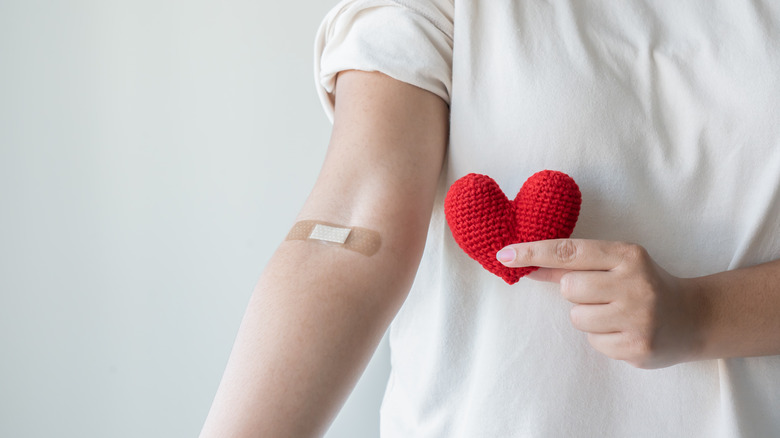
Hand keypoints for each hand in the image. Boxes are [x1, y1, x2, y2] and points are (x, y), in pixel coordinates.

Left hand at [496, 239, 703, 368]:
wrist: (694, 317)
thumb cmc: (644, 284)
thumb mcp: (617, 263)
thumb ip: (575, 263)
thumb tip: (526, 262)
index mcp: (627, 255)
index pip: (568, 251)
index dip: (533, 252)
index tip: (504, 255)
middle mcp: (634, 283)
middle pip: (569, 288)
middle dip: (576, 293)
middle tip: (602, 294)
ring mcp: (638, 317)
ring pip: (577, 318)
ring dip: (588, 318)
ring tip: (616, 314)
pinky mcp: (637, 347)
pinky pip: (593, 342)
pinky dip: (602, 338)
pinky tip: (624, 331)